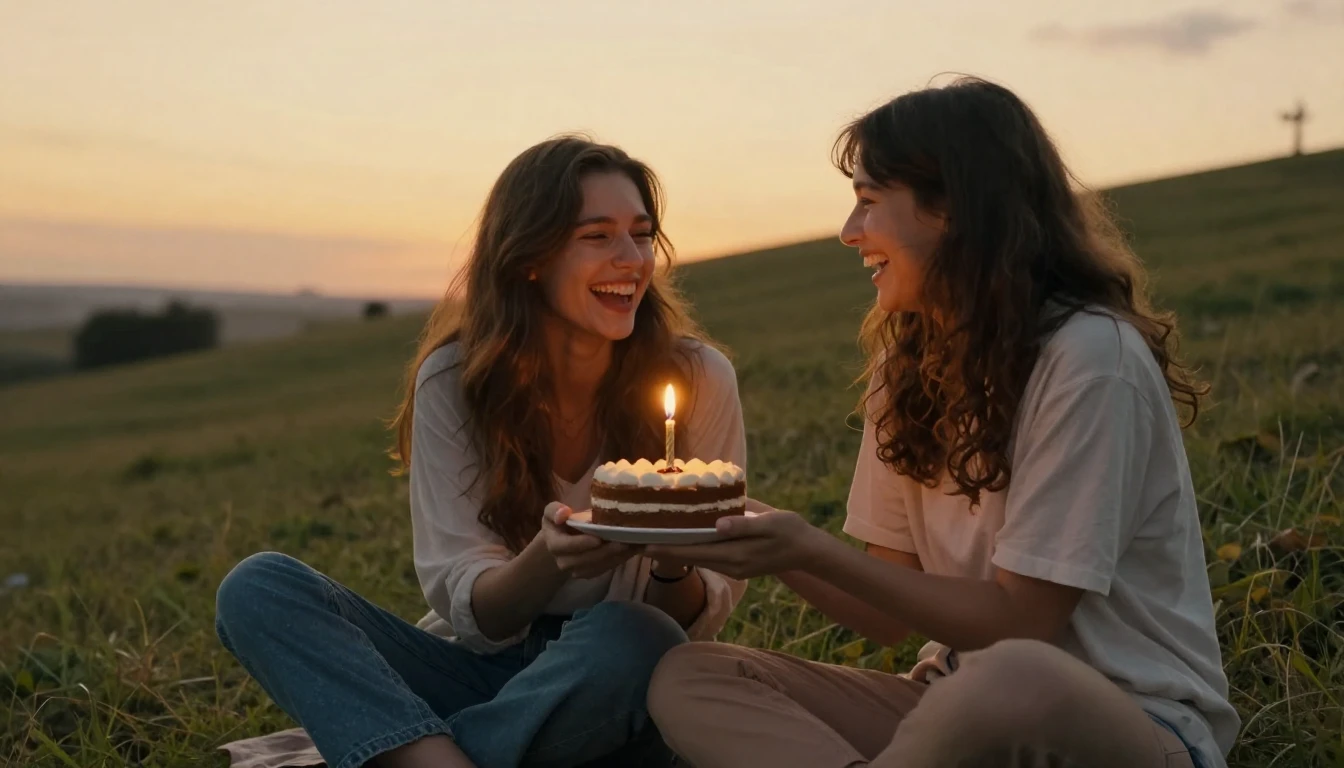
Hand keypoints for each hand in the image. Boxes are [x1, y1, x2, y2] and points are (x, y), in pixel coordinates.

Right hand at [541, 502, 640, 578]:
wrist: (564, 537)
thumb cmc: (560, 520)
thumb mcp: (552, 511)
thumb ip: (554, 510)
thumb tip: (563, 514)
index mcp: (554, 544)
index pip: (566, 546)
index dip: (581, 543)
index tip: (597, 538)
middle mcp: (564, 561)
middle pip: (585, 560)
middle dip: (605, 552)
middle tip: (623, 542)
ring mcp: (578, 570)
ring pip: (598, 567)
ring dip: (616, 557)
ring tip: (632, 546)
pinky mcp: (591, 572)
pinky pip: (606, 569)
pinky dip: (621, 559)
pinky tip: (634, 549)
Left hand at [645, 502, 825, 579]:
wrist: (808, 550)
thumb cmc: (791, 531)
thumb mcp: (770, 523)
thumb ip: (744, 525)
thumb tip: (717, 524)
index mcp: (737, 555)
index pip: (695, 552)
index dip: (669, 548)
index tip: (645, 544)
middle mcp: (731, 564)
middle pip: (691, 558)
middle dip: (665, 551)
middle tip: (638, 543)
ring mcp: (734, 567)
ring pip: (698, 559)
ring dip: (676, 552)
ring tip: (652, 542)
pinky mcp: (737, 564)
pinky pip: (708, 557)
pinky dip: (692, 550)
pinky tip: (681, 542)